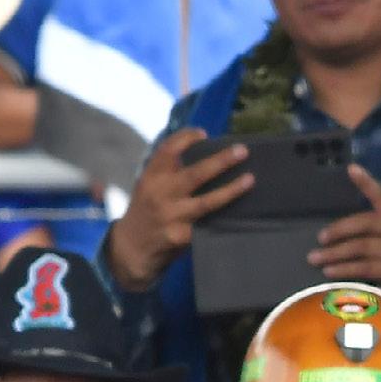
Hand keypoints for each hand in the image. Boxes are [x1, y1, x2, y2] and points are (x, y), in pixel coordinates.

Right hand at [105, 127, 252, 290]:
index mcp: (151, 177)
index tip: (203, 133)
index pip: (167, 150)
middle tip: (242, 150)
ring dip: (231, 190)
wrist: (130, 248)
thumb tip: (210, 154)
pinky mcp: (180, 236)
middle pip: (194, 174)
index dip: (185, 138)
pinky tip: (243, 213)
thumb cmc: (149, 210)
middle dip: (220, 161)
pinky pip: (208, 225)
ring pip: (206, 202)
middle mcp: (160, 194)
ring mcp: (171, 216)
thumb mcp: (150, 186)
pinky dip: (226, 218)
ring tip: (250, 179)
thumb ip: (170, 172)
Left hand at [308, 165, 380, 302]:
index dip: (366, 182)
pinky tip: (330, 271)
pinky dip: (344, 270)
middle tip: (320, 238)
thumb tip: (338, 227)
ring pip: (359, 247)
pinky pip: (363, 268)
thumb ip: (377, 221)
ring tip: (316, 258)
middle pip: (363, 224)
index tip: (351, 169)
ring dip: (335, 253)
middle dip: (339, 230)